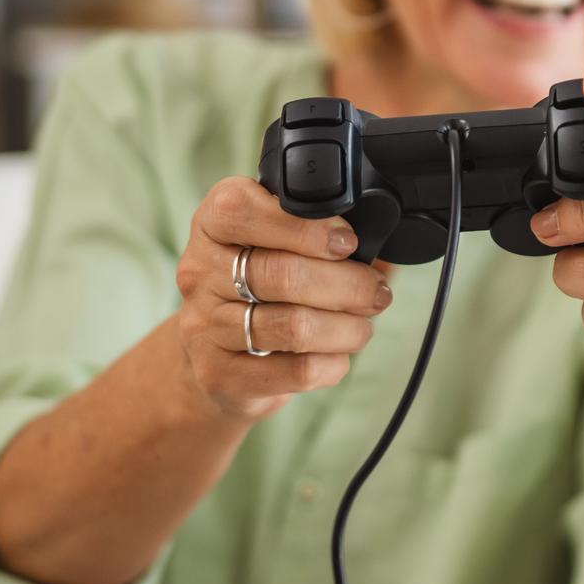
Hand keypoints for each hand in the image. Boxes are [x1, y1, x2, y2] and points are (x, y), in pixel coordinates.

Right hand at [173, 176, 392, 420]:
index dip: (305, 226)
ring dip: (346, 327)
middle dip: (348, 284)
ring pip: (293, 325)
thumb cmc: (261, 292)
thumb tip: (384, 237)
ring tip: (363, 326)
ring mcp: (204, 325)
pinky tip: (337, 355)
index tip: (348, 242)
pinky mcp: (219, 373)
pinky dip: (332, 363)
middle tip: (376, 293)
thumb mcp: (280, 248)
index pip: (241, 209)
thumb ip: (326, 235)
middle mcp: (199, 271)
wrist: (216, 361)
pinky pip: (295, 370)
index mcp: (212, 224)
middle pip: (281, 273)